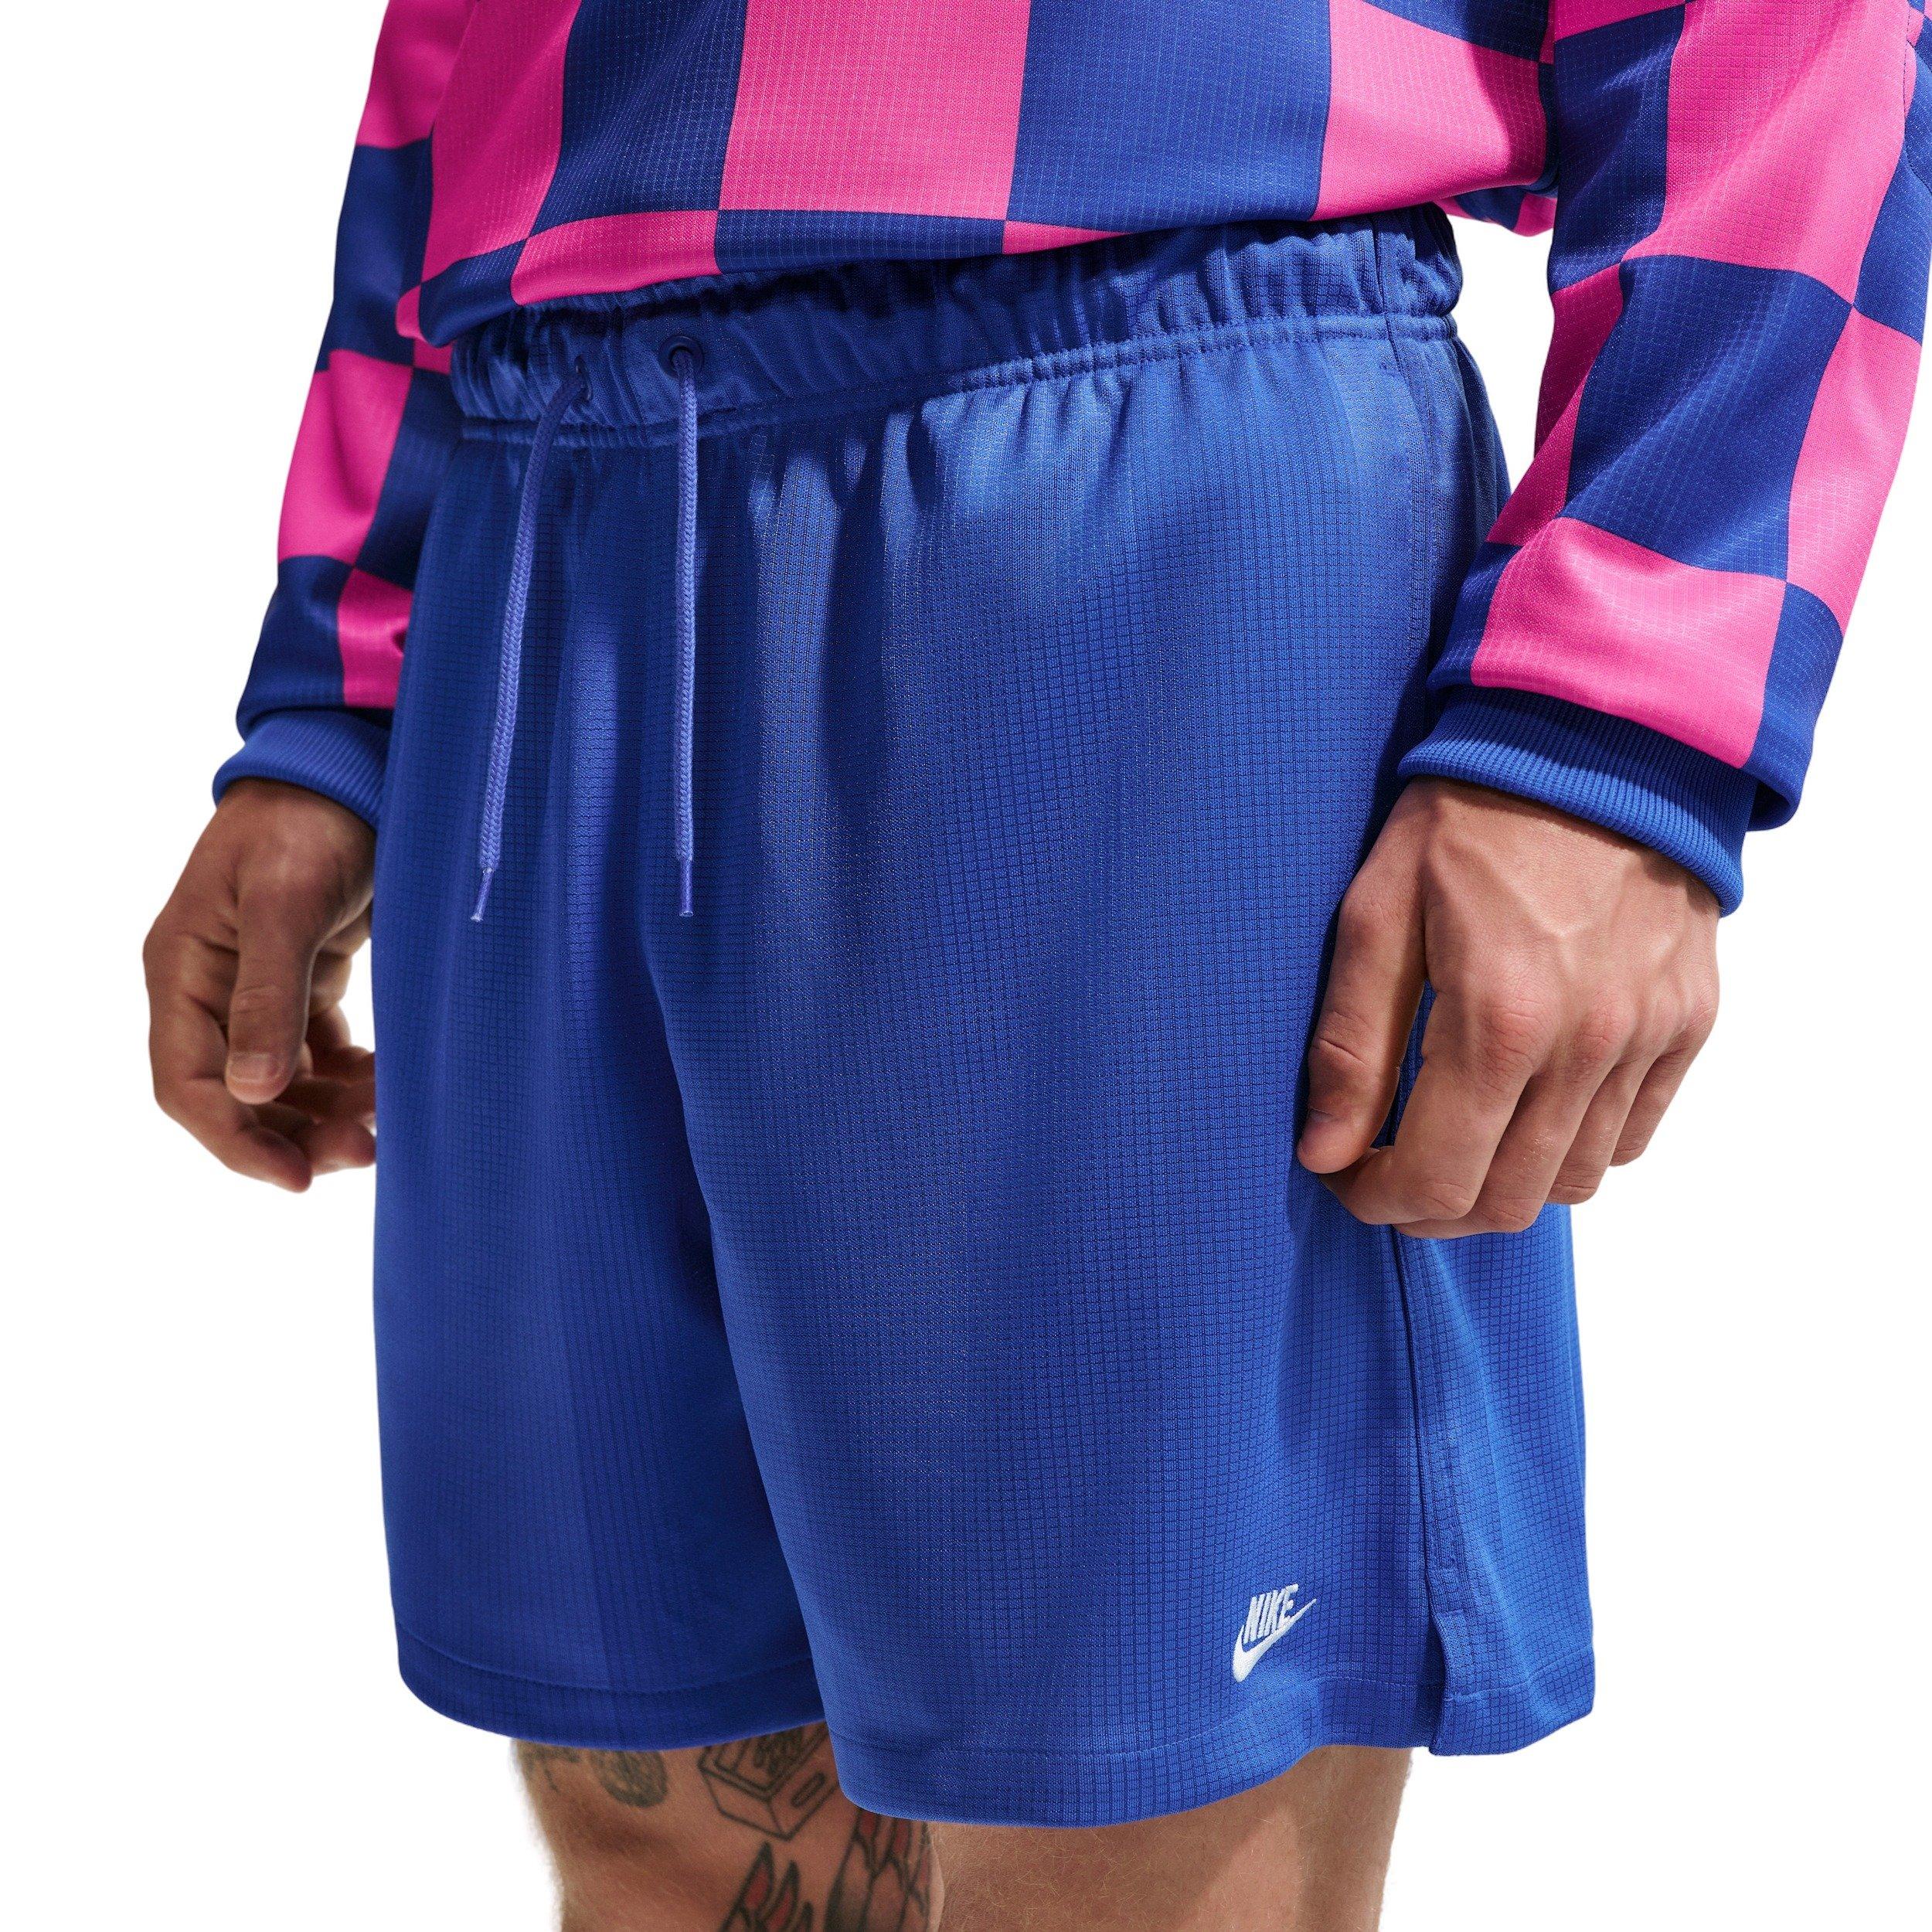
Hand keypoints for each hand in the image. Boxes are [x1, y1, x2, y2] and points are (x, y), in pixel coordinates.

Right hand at [146, 779, 376, 1190]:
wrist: (356, 766)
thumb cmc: (310, 821)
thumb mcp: (286, 904)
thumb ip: (270, 995)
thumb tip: (254, 1093)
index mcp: (182, 970)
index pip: (187, 1085)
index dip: (236, 1142)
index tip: (297, 1179)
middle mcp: (211, 987)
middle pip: (239, 1095)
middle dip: (295, 1136)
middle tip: (366, 1153)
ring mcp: (258, 985)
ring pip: (283, 1083)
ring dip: (328, 1115)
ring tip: (387, 1127)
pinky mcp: (307, 978)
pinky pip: (320, 1054)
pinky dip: (351, 1080)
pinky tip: (391, 1088)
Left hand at [1299, 779, 1718, 1238]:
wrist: (1597, 741)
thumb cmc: (1469, 816)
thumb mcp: (1378, 912)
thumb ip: (1351, 1043)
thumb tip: (1324, 1152)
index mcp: (1500, 1023)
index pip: (1436, 1179)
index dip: (1377, 1199)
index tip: (1344, 1175)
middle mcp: (1588, 1046)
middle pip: (1507, 1201)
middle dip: (1434, 1207)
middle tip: (1388, 1169)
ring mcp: (1649, 1038)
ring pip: (1573, 1181)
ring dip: (1503, 1182)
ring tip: (1455, 1137)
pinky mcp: (1689, 1021)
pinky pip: (1632, 1134)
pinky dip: (1575, 1145)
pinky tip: (1527, 1104)